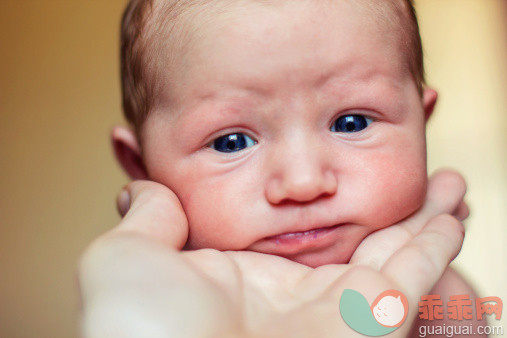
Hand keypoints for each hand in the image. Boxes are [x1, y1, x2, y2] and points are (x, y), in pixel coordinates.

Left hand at [78, 170, 465, 336]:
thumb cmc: (139, 329)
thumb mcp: (128, 258)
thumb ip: (150, 218)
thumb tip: (140, 190)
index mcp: (238, 280)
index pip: (287, 232)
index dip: (311, 204)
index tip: (324, 174)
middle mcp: (291, 298)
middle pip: (351, 239)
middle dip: (383, 207)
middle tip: (406, 174)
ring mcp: (336, 314)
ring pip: (394, 254)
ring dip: (423, 217)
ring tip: (448, 181)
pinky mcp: (373, 325)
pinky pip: (414, 275)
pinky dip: (437, 243)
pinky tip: (452, 212)